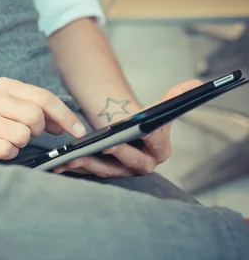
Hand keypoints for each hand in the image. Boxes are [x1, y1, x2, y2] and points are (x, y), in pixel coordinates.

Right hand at [0, 77, 86, 159]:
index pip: (44, 98)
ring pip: (23, 135)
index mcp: (4, 85)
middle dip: (38, 131)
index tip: (80, 131)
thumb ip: (35, 110)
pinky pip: (8, 150)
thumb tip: (63, 125)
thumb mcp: (7, 105)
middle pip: (35, 117)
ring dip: (20, 143)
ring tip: (6, 138)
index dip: (66, 116)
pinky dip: (8, 153)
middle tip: (28, 133)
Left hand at [54, 79, 202, 176]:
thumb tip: (196, 83)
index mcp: (160, 152)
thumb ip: (175, 98)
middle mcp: (143, 166)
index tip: (135, 133)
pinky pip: (89, 173)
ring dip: (90, 164)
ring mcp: (122, 173)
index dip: (147, 139)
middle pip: (129, 162)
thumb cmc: (141, 120)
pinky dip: (76, 168)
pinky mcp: (103, 175)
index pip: (154, 145)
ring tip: (74, 156)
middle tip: (104, 144)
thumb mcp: (158, 109)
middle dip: (116, 154)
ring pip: (106, 170)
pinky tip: (62, 163)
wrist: (125, 132)